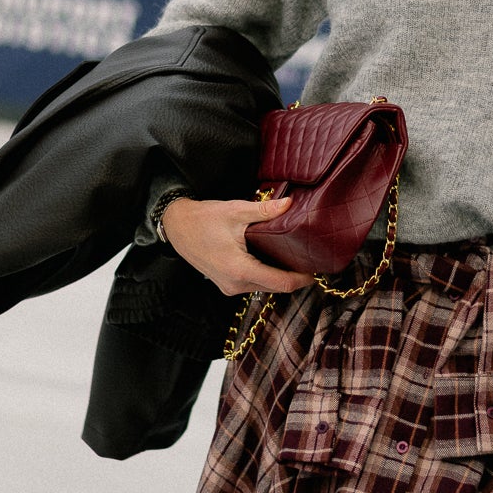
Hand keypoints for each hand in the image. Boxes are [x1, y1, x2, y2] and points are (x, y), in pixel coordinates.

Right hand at [159, 196, 315, 298]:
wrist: (176, 227)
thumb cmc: (203, 219)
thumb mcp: (235, 211)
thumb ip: (265, 211)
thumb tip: (290, 204)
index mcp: (239, 270)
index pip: (280, 283)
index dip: (301, 278)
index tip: (316, 269)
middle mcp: (235, 284)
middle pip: (275, 287)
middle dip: (294, 277)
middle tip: (309, 260)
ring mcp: (229, 287)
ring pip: (264, 287)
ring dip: (280, 277)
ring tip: (295, 258)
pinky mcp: (226, 284)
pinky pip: (253, 284)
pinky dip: (266, 275)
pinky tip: (274, 260)